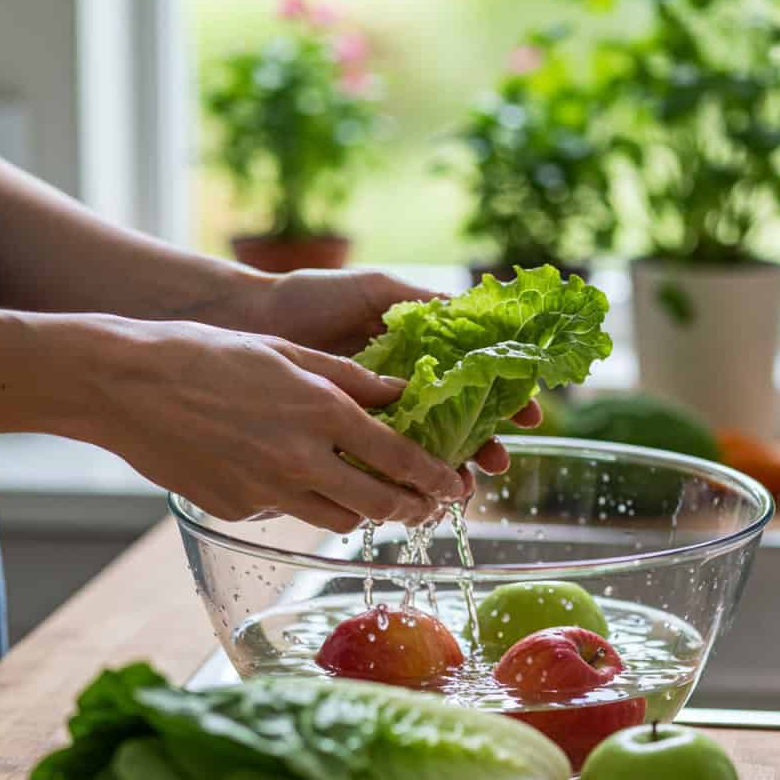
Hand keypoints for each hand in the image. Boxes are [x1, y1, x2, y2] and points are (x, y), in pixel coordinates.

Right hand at [92, 321, 465, 529]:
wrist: (125, 384)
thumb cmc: (206, 354)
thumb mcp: (288, 352)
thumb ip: (351, 379)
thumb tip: (400, 395)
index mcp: (321, 412)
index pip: (400, 459)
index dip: (436, 478)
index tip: (454, 486)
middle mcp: (301, 459)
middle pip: (379, 504)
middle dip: (411, 509)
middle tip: (423, 506)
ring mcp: (267, 491)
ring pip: (339, 521)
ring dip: (362, 511)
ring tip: (367, 495)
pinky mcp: (236, 509)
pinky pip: (286, 516)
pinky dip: (302, 503)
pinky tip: (290, 477)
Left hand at [233, 265, 542, 475]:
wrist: (250, 319)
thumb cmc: (312, 296)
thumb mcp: (376, 289)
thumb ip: (423, 302)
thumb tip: (477, 311)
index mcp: (420, 354)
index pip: (475, 381)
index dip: (506, 398)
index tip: (529, 414)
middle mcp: (404, 389)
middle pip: (459, 425)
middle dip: (485, 445)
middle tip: (498, 463)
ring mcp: (376, 417)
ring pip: (425, 451)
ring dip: (449, 470)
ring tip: (460, 487)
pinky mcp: (344, 438)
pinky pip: (379, 463)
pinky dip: (401, 479)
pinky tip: (414, 490)